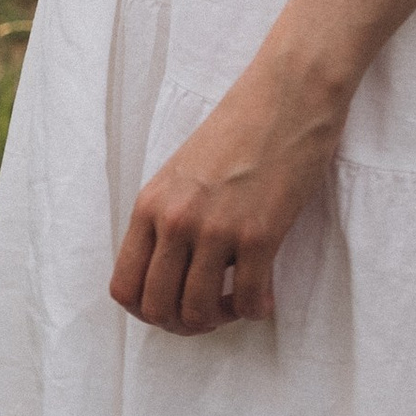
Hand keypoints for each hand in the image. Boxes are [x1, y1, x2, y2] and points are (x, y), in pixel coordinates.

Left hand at [109, 44, 347, 334]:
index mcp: (151, 204)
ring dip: (218, 319)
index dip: (146, 311)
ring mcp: (216, 229)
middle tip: (208, 312)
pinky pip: (247, 298)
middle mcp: (176, 220)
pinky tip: (265, 296)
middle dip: (181, 323)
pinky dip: (255, 308)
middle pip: (156, 308)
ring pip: (197, 311)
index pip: (125, 286)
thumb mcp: (184, 170)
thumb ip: (170, 215)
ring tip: (236, 303)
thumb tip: (172, 269)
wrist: (290, 91)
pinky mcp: (259, 234)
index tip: (174, 305)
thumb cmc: (244, 125)